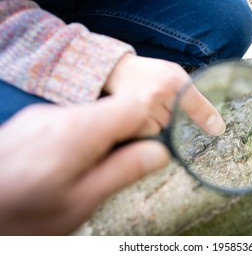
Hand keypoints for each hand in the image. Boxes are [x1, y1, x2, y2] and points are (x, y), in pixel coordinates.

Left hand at [0, 96, 168, 234]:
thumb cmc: (20, 216)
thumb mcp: (80, 202)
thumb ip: (122, 172)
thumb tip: (159, 152)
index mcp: (77, 131)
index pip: (133, 107)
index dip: (147, 127)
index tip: (142, 153)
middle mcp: (58, 113)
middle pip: (113, 110)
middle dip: (123, 137)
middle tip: (109, 171)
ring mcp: (42, 115)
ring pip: (93, 117)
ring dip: (100, 140)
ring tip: (82, 174)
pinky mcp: (32, 121)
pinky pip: (70, 122)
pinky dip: (79, 139)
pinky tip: (62, 166)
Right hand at [103, 55, 225, 135]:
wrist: (117, 70)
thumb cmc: (150, 73)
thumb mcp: (174, 74)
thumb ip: (191, 93)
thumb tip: (213, 121)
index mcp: (174, 80)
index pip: (195, 103)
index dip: (206, 116)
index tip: (218, 129)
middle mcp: (160, 93)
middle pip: (177, 122)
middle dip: (172, 118)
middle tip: (159, 103)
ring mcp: (144, 108)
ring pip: (163, 130)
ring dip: (158, 124)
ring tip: (148, 107)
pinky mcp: (130, 119)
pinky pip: (148, 134)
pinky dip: (147, 128)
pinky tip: (140, 115)